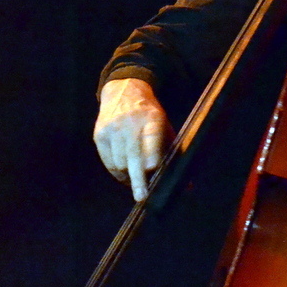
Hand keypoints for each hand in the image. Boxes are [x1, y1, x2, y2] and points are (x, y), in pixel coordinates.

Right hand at [94, 78, 174, 201]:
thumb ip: (173, 153)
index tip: (152, 167)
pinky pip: (108, 162)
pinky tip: (124, 172)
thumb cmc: (150, 114)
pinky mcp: (99, 134)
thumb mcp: (164, 125)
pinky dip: (117, 171)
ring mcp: (112, 128)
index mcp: (151, 118)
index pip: (150, 137)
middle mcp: (129, 123)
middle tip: (142, 196)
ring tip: (136, 179)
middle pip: (132, 156)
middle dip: (137, 178)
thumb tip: (187, 186)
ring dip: (128, 176)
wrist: (124, 90)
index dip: (151, 152)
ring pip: (119, 163)